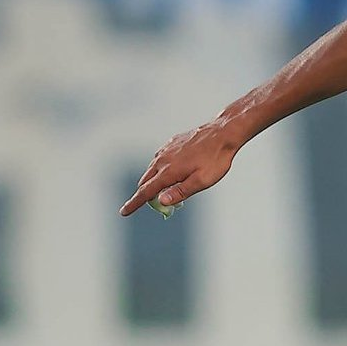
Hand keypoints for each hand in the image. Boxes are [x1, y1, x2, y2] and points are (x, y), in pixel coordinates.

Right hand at [120, 122, 238, 215]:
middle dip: (146, 194)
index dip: (134, 203)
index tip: (123, 212)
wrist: (223, 134)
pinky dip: (161, 169)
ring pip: (152, 169)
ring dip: (154, 181)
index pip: (146, 192)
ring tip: (168, 189)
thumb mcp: (202, 181)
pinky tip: (173, 171)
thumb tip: (162, 201)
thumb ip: (181, 191)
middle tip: (156, 204)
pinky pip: (160, 159)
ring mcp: (166, 150)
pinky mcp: (171, 143)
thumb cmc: (215, 159)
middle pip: (146, 181)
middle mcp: (163, 159)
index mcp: (169, 171)